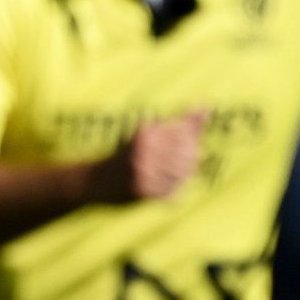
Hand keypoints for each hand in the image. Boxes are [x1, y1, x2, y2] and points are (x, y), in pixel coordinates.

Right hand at [90, 109, 206, 204]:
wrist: (93, 181)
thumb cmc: (126, 154)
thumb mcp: (149, 134)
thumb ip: (181, 122)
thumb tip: (206, 107)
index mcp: (145, 135)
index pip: (184, 134)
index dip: (192, 139)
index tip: (189, 144)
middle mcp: (144, 153)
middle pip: (185, 154)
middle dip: (191, 158)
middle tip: (187, 161)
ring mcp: (142, 173)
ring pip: (181, 174)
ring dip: (184, 176)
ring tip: (176, 174)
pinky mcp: (141, 192)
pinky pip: (170, 191)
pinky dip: (174, 191)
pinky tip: (170, 189)